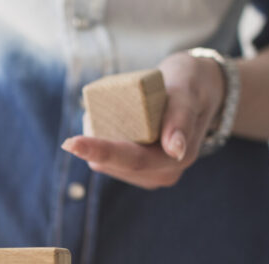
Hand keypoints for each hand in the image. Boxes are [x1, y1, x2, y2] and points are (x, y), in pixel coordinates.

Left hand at [61, 51, 225, 189]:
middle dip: (93, 141)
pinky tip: (105, 125)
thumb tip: (175, 150)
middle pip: (113, 164)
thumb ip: (181, 118)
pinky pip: (108, 160)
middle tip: (89, 112)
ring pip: (106, 163)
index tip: (70, 143)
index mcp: (177, 159)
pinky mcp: (137, 170)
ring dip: (96, 141)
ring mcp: (150, 175)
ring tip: (106, 112)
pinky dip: (101, 142)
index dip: (100, 151)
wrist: (199, 90)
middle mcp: (163, 173)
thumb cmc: (192, 84)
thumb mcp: (187, 91)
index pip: (133, 160)